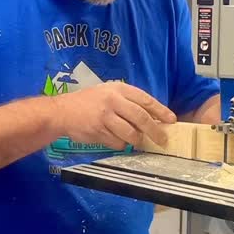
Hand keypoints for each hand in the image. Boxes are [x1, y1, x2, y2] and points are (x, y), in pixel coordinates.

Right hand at [53, 81, 175, 149]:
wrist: (62, 111)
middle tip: (163, 140)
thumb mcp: (108, 93)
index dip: (161, 111)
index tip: (171, 120)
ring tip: (137, 141)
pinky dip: (120, 144)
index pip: (145, 100)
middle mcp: (113, 101)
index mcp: (118, 89)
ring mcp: (105, 117)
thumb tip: (152, 117)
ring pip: (130, 133)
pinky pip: (117, 142)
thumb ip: (128, 102)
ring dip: (137, 140)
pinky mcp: (98, 131)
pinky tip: (115, 140)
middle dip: (155, 131)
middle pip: (141, 118)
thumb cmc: (89, 102)